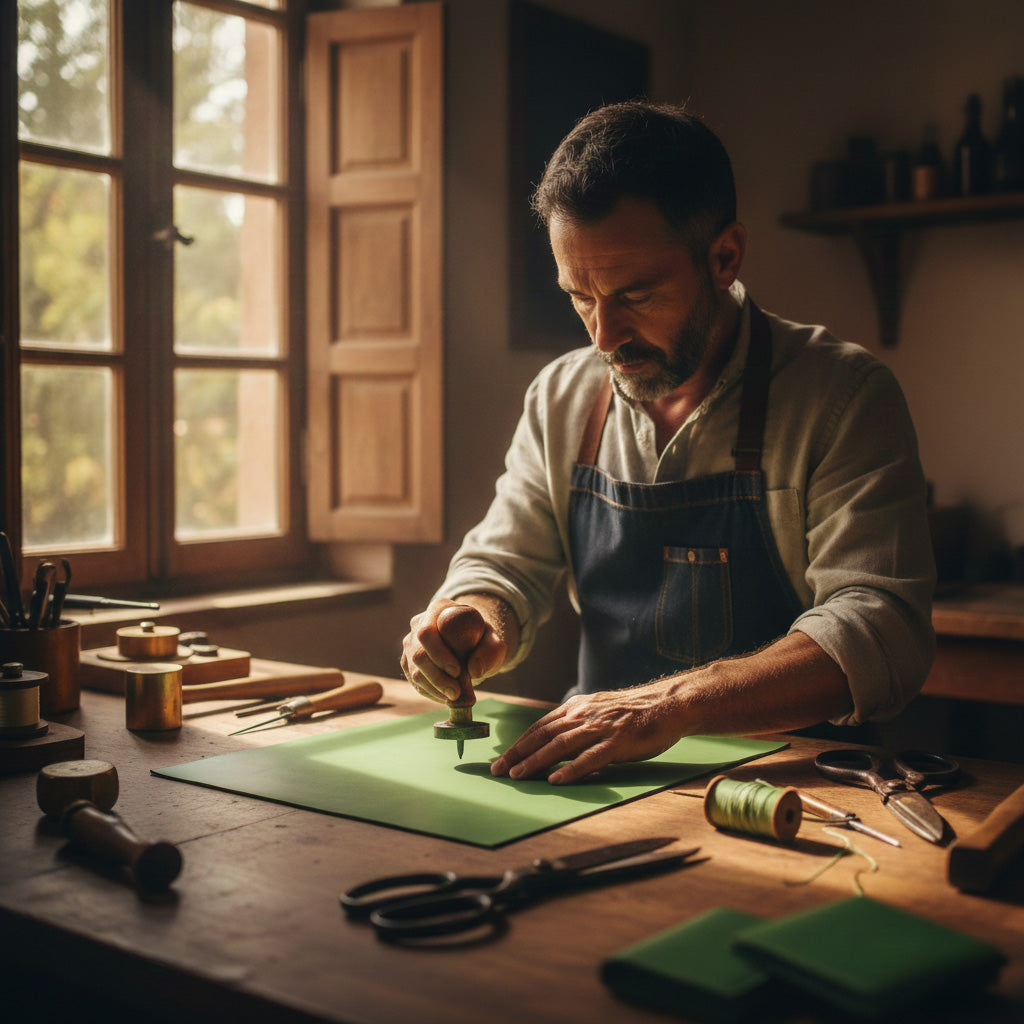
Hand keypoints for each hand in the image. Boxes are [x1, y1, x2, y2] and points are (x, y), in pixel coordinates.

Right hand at [401, 598, 508, 703]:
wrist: (472, 644)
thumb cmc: (483, 640)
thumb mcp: (494, 642)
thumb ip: (489, 652)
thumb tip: (474, 671)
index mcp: (438, 609)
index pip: (427, 632)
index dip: (439, 654)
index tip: (458, 672)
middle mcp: (418, 623)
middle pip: (418, 654)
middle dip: (437, 677)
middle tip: (456, 693)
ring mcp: (410, 643)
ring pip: (414, 671)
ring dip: (435, 688)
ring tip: (456, 697)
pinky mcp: (409, 662)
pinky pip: (415, 681)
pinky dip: (431, 693)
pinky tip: (447, 696)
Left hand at [490, 683, 685, 784]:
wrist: (667, 704)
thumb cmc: (633, 712)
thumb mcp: (598, 710)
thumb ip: (576, 722)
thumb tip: (553, 739)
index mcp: (576, 707)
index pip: (540, 727)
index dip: (518, 743)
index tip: (501, 759)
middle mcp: (583, 715)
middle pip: (543, 735)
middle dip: (517, 753)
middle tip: (497, 770)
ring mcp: (600, 728)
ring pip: (560, 746)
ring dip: (536, 761)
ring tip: (518, 776)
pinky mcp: (617, 742)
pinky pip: (590, 757)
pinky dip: (571, 769)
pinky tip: (555, 779)